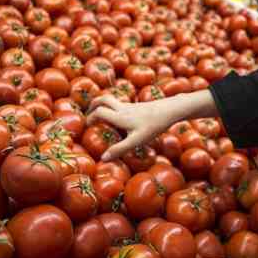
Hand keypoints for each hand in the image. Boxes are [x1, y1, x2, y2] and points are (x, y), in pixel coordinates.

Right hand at [86, 90, 217, 160]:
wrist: (170, 110)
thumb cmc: (153, 126)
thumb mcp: (137, 141)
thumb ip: (120, 149)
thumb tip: (103, 159)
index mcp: (119, 116)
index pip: (98, 112)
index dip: (90, 118)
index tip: (87, 126)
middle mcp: (123, 108)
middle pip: (103, 99)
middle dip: (93, 104)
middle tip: (89, 113)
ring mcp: (131, 106)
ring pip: (113, 100)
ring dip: (104, 105)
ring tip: (101, 116)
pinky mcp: (138, 106)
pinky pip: (122, 104)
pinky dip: (115, 108)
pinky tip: (120, 119)